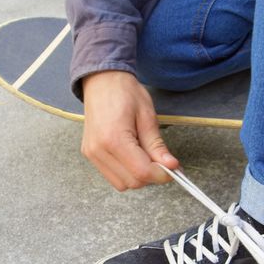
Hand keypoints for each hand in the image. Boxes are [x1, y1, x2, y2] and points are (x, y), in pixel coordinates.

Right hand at [81, 71, 179, 189]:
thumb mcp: (147, 116)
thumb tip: (171, 166)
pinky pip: (112, 176)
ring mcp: (92, 154)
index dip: (161, 174)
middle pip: (132, 182)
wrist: (102, 80)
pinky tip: (132, 155)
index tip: (174, 168)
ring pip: (122, 183)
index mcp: (113, 139)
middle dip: (151, 175)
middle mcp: (98, 150)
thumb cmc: (124, 92)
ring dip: (138, 176)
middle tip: (161, 159)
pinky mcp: (90, 155)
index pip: (142, 172)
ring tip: (145, 154)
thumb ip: (157, 145)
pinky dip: (126, 172)